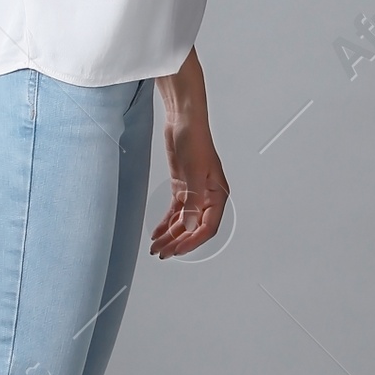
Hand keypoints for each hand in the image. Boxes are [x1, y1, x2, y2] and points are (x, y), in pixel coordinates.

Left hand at [150, 119, 229, 258]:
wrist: (183, 122)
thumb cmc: (195, 140)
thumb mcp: (194, 172)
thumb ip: (193, 201)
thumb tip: (190, 225)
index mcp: (217, 195)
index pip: (207, 227)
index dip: (192, 241)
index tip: (177, 250)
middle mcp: (207, 197)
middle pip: (193, 227)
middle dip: (177, 242)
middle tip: (163, 253)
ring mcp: (194, 193)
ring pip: (183, 222)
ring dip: (170, 235)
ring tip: (157, 247)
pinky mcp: (182, 188)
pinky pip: (175, 212)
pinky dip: (166, 223)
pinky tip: (158, 233)